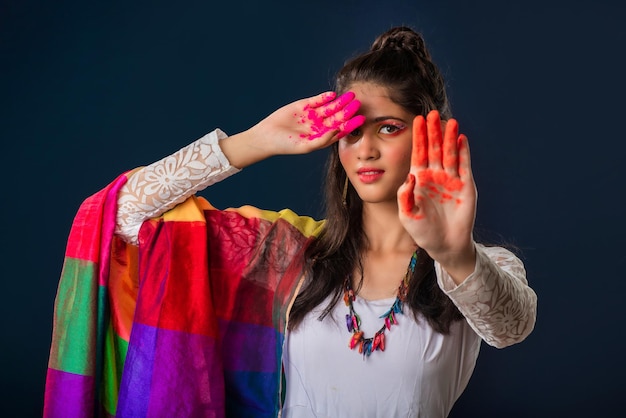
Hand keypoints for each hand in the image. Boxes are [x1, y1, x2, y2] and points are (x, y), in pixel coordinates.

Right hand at [247, 91, 365, 155]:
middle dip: (348, 111)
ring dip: (340, 102)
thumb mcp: (306, 146)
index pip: (341, 129)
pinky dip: (325, 97)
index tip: (361, 119)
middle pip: (338, 117)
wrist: (268, 135)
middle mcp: (321, 125)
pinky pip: (318, 100)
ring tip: (349, 96)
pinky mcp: (305, 105)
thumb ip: (322, 140)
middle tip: (358, 105)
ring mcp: (314, 114)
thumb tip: (337, 132)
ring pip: (330, 107)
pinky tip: (332, 95)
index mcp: (323, 136)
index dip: (351, 124)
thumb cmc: (286, 145)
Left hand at [397, 110, 476, 275]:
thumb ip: (405, 195)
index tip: (417, 120)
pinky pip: (464, 166)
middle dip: (433, 131)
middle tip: (432, 113)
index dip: (418, 137)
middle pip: (434, 148)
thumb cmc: (422, 231)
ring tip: (449, 121)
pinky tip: (462, 139)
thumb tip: (410, 175)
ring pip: (450, 153)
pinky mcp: (466, 186)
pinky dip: (464, 152)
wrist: (444, 245)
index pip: (418, 152)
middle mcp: (435, 175)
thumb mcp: (407, 215)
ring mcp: (451, 179)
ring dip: (450, 138)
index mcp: (419, 179)